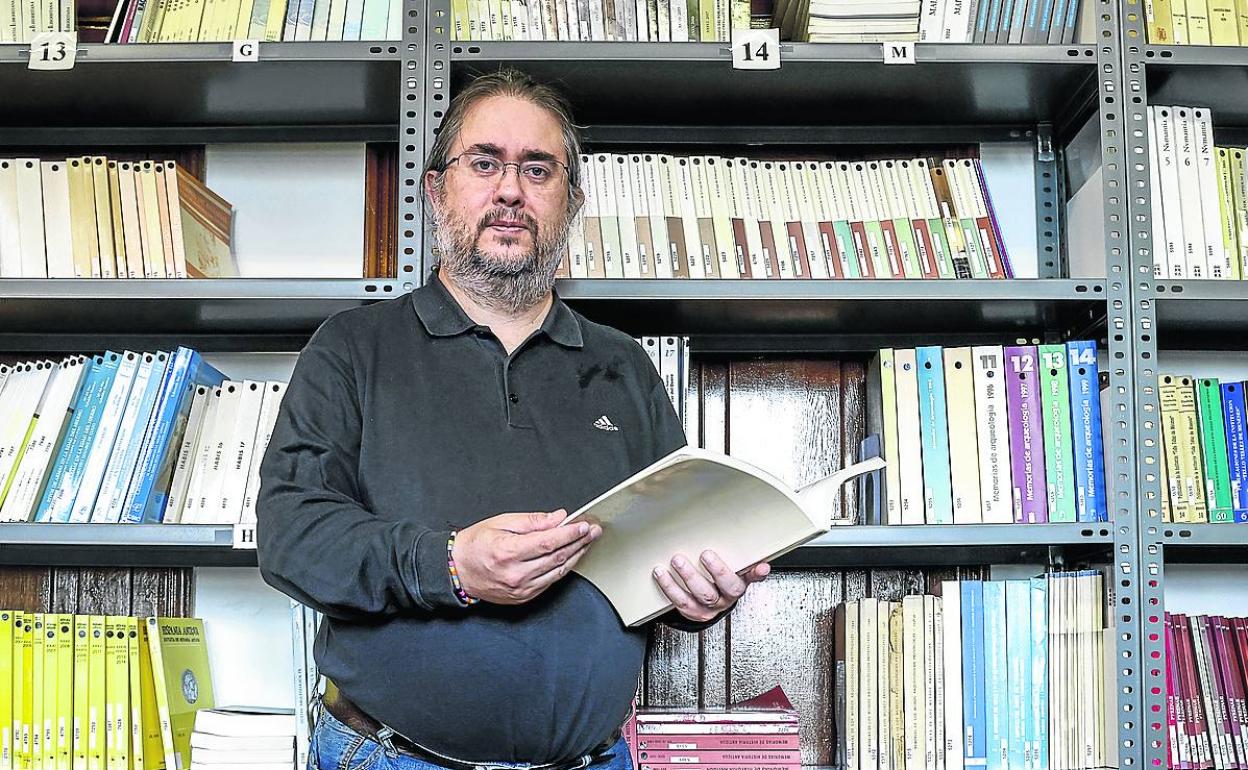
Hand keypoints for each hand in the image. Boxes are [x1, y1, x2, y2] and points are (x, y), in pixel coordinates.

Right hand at [453, 510, 601, 604]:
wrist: (457, 571)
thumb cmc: (475, 545)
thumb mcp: (500, 522)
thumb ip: (532, 521)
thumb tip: (557, 518)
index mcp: (508, 552)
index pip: (549, 542)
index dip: (570, 534)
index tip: (584, 525)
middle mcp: (515, 574)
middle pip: (557, 557)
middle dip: (579, 542)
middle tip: (593, 531)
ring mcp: (520, 589)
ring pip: (558, 572)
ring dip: (576, 555)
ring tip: (587, 542)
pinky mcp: (523, 597)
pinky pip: (550, 582)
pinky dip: (563, 568)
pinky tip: (571, 557)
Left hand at [652, 550, 770, 623]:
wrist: (711, 606)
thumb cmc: (722, 584)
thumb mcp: (736, 575)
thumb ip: (747, 568)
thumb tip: (763, 563)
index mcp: (736, 588)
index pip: (747, 581)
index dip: (754, 575)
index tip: (760, 566)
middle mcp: (723, 600)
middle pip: (721, 589)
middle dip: (714, 572)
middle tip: (706, 554)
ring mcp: (706, 608)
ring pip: (697, 596)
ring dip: (686, 577)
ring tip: (677, 560)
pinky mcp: (692, 612)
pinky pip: (679, 602)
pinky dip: (668, 587)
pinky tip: (661, 573)